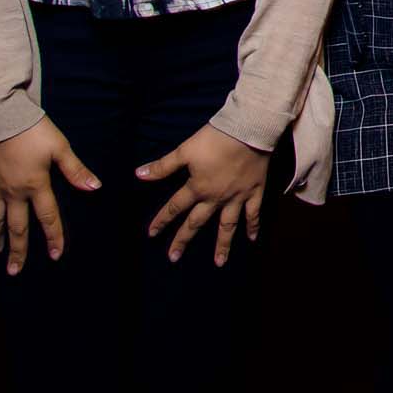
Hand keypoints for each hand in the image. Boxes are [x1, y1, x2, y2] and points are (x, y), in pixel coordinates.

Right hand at [0, 116, 100, 275]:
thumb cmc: (31, 130)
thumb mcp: (59, 146)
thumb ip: (75, 170)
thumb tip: (95, 187)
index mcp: (36, 185)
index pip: (48, 217)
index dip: (53, 237)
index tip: (55, 255)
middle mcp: (13, 192)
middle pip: (17, 226)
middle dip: (18, 250)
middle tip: (15, 270)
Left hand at [138, 124, 270, 266]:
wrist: (248, 130)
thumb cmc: (215, 139)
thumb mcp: (185, 150)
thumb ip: (163, 166)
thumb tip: (138, 175)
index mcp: (197, 188)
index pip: (174, 207)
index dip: (161, 220)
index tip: (151, 234)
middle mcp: (215, 198)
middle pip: (197, 222)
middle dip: (183, 240)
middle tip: (173, 258)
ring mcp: (236, 197)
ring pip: (227, 225)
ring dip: (223, 244)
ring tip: (219, 262)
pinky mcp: (254, 191)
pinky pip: (254, 213)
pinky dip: (254, 226)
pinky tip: (252, 239)